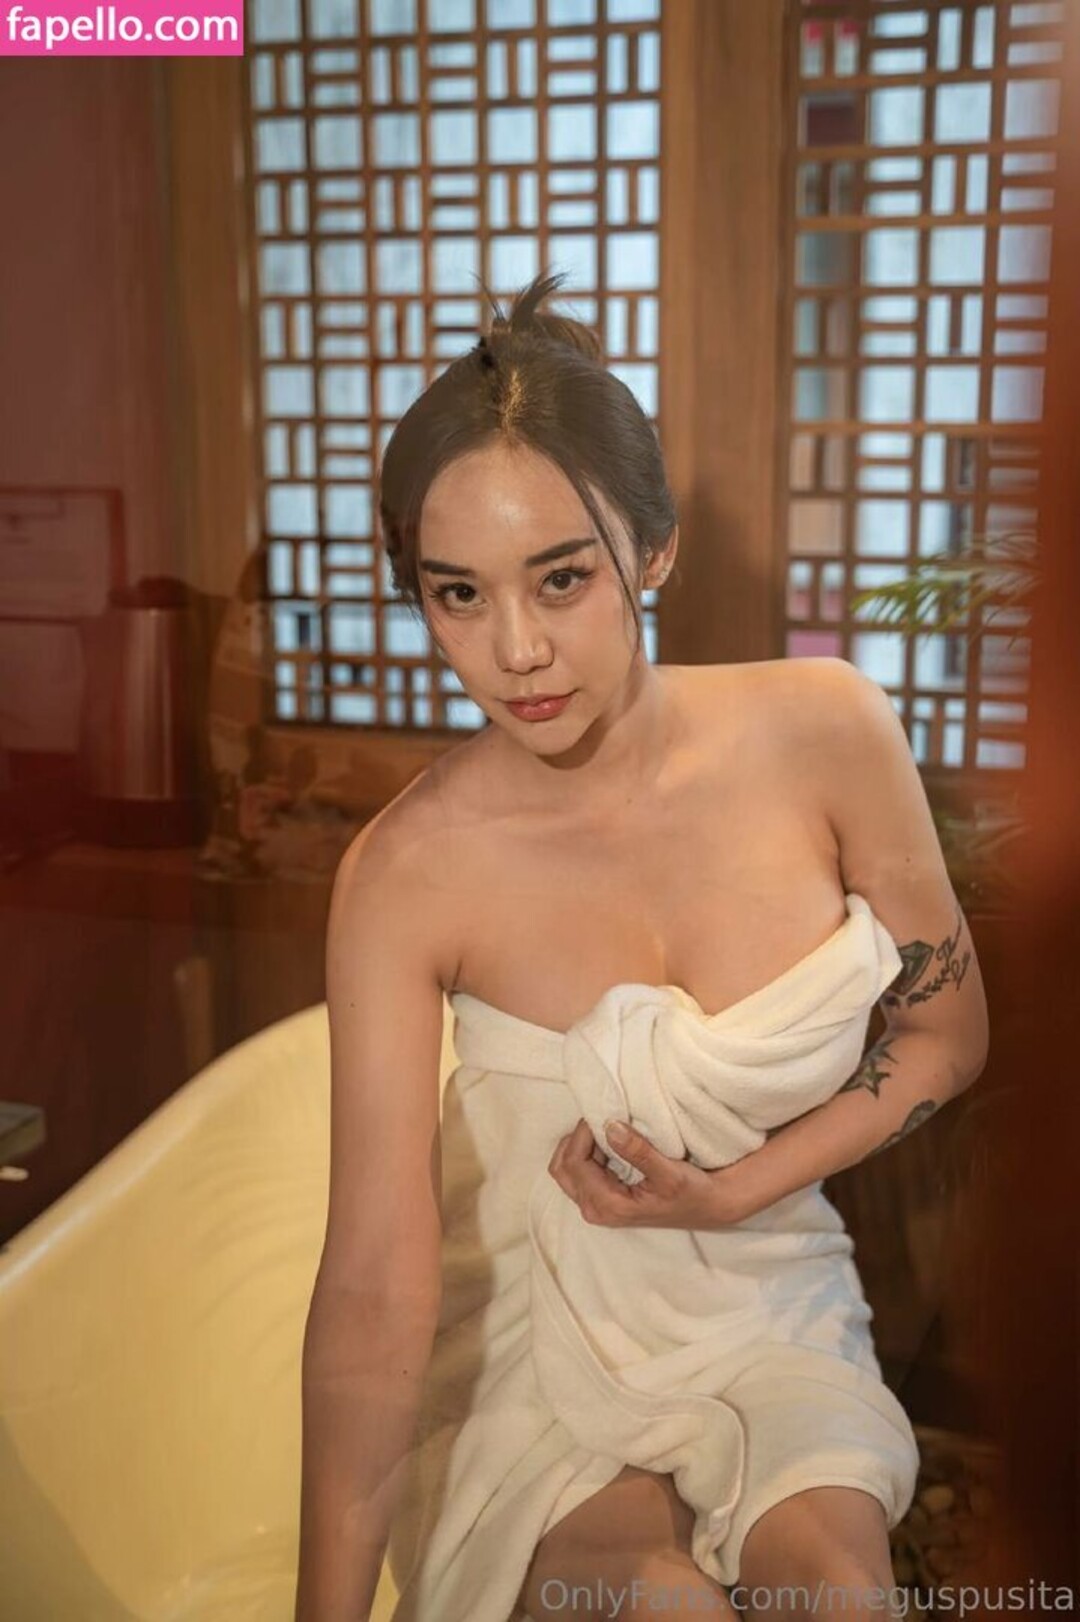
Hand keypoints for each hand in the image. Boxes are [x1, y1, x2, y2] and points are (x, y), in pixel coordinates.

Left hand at [547, 1118, 748, 1230]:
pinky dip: (587, 1152)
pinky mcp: (604, 1198)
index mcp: (607, 1205)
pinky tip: (608, 1141)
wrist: (710, 1206)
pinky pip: (580, 1172)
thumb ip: (638, 1151)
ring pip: (567, 1169)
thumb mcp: (669, 1172)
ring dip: (580, 1145)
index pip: (574, 1163)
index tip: (603, 1114)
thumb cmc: (692, 1192)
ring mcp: (598, 1205)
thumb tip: (609, 1127)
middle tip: (600, 1121)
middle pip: (562, 1168)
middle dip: (575, 1140)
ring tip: (605, 1129)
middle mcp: (596, 1209)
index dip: (582, 1134)